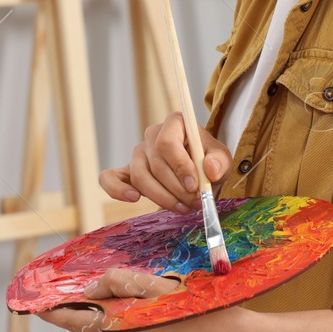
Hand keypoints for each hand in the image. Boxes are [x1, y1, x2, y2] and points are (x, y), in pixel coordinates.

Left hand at [35, 267, 249, 331]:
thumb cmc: (195, 305)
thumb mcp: (155, 284)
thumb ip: (118, 282)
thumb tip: (92, 289)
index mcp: (119, 331)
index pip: (74, 319)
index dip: (52, 309)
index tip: (33, 304)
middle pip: (91, 319)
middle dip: (86, 299)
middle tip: (84, 279)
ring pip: (108, 323)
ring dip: (107, 304)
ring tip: (121, 284)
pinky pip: (123, 329)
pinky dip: (122, 313)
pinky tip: (138, 298)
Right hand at [98, 111, 232, 212]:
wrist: (200, 172)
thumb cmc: (209, 162)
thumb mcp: (222, 160)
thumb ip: (219, 162)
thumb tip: (209, 170)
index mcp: (174, 123)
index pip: (167, 143)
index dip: (180, 166)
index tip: (195, 186)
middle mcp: (152, 135)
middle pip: (156, 164)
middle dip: (177, 189)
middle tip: (195, 203)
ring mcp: (138, 153)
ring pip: (140, 177)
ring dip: (162, 197)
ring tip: (183, 208)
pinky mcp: (127, 172)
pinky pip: (110, 178)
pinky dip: (116, 189)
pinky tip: (133, 198)